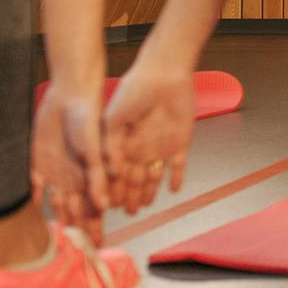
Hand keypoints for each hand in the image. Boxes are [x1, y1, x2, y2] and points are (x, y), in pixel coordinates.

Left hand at [31, 81, 109, 241]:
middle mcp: (74, 177)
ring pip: (58, 202)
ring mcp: (56, 171)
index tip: (99, 245)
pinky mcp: (38, 161)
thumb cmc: (89, 119)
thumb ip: (98, 177)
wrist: (69, 96)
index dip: (97, 226)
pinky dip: (31, 197)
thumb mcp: (95, 149)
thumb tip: (104, 206)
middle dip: (80, 229)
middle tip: (81, 248)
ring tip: (60, 236)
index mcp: (91, 176)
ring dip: (60, 217)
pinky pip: (33, 184)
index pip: (95, 208)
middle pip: (77, 210)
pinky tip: (29, 209)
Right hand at [102, 65, 196, 214]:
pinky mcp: (180, 141)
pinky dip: (176, 177)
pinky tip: (174, 190)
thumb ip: (111, 148)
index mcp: (122, 142)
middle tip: (126, 212)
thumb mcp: (113, 120)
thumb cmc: (133, 92)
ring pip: (153, 176)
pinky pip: (178, 164)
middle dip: (129, 196)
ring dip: (149, 191)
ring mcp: (160, 145)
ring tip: (143, 206)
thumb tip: (111, 174)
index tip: (107, 204)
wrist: (163, 74)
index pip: (116, 172)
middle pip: (134, 179)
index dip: (111, 189)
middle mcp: (140, 147)